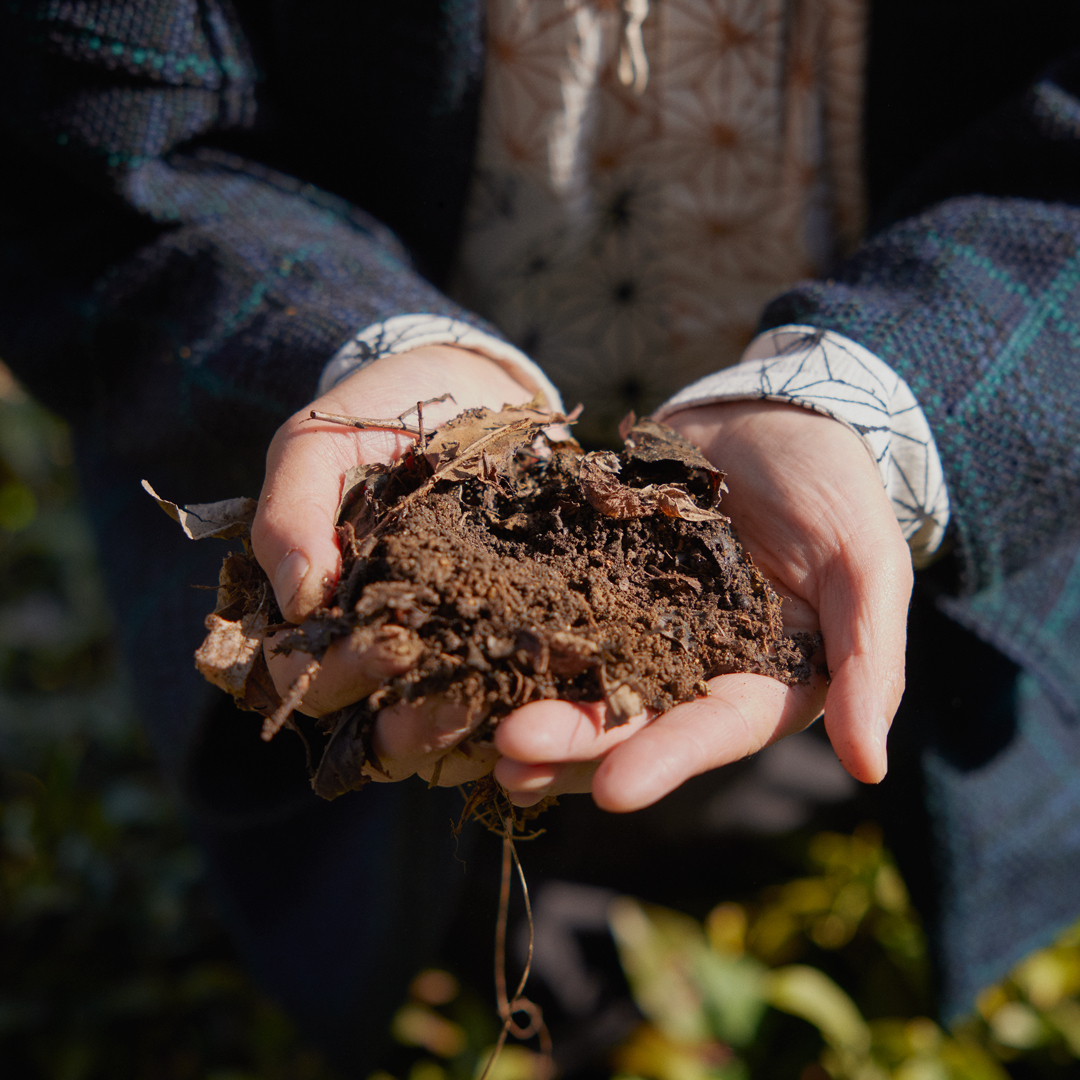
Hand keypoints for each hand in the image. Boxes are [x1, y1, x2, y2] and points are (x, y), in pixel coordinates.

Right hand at [251, 346, 537, 783]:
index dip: (339, 673)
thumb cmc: (375, 414)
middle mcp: (375, 647)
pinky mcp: (508, 638)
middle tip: (458, 700)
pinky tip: (561, 703)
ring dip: (476, 730)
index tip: (388, 647)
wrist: (465, 385)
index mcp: (317, 614)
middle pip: (376, 722)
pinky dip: (532, 707)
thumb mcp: (317, 446)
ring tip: (515, 713)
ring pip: (447, 725)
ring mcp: (445, 648)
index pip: (306, 672)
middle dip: (412, 722)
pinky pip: (514, 695)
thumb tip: (296, 601)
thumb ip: (291, 515)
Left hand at [492, 401, 912, 810]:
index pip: (715, 728)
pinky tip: (470, 652)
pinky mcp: (598, 572)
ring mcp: (641, 618)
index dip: (667, 759)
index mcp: (763, 676)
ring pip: (583, 673)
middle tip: (510, 754)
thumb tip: (869, 768)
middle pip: (633, 713)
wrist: (771, 410)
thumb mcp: (867, 563)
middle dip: (574, 738)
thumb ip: (868, 657)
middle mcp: (695, 662)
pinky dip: (517, 630)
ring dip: (534, 703)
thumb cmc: (834, 484)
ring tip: (476, 736)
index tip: (612, 790)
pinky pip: (555, 604)